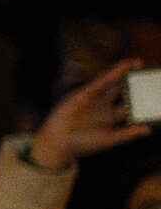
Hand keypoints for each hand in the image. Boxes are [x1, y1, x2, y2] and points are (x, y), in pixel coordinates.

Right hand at [30, 60, 148, 171]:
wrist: (58, 143)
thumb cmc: (82, 145)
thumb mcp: (108, 140)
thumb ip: (128, 134)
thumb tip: (149, 129)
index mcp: (110, 119)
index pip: (131, 108)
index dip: (143, 102)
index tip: (157, 96)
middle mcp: (103, 107)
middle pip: (123, 92)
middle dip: (135, 84)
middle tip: (148, 77)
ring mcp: (94, 100)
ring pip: (113, 84)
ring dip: (124, 73)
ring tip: (138, 64)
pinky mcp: (84, 94)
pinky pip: (101, 81)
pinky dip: (113, 73)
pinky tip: (124, 66)